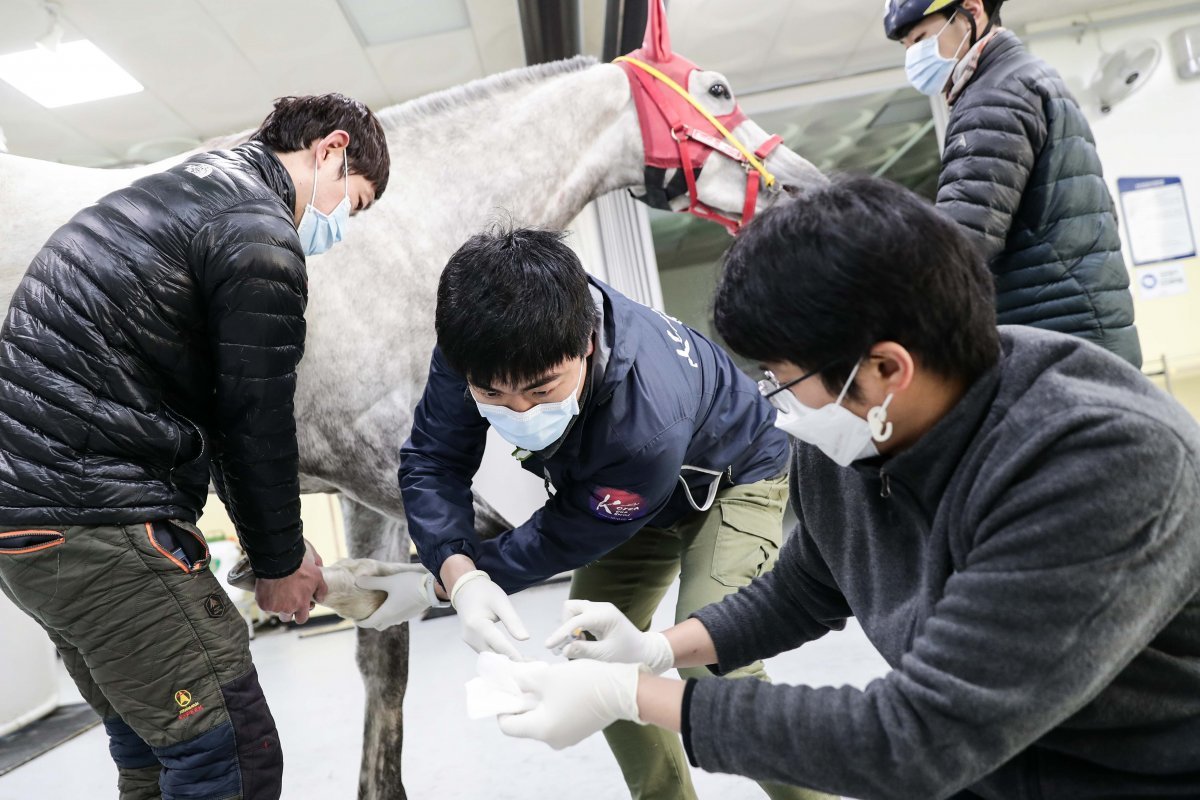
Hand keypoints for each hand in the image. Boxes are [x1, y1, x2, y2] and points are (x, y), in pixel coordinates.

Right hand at [255, 555, 327, 624]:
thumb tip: (320, 599)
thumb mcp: (317, 576)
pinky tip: (269, 589)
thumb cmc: (299, 568)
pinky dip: (266, 599)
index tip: (299, 606)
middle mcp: (288, 609)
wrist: (280, 562)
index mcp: (301, 604)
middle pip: (286, 618)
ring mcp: (274, 607)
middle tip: (287, 599)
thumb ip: (321, 590)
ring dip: (276, 604)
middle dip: (287, 611)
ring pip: (275, 611)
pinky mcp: (263, 603)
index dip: (301, 614)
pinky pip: (265, 605)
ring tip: (278, 591)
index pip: (301, 619)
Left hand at [355, 566, 433, 629]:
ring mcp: (404, 617)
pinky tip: (395, 603)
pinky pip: (398, 618)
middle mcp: (394, 619)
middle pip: (378, 625)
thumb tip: (357, 581)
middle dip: (371, 621)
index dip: (360, 622)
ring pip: (389, 622)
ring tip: (380, 607)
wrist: (432, 589)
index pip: (369, 623)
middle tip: (367, 612)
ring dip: (383, 618)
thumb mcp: (389, 581)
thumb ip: (373, 582)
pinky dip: (393, 614)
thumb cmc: (409, 585)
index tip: (355, 618)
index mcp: (386, 613)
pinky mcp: (412, 614)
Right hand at [451, 570, 528, 659]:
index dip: (514, 655)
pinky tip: (512, 657)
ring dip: (506, 661)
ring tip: (525, 663)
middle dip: (512, 662)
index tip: (528, 664)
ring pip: (490, 657)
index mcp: (478, 625)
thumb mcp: (502, 602)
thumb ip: (513, 621)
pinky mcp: (471, 643)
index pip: (499, 645)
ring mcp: (469, 641)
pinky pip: (486, 653)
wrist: (465, 589)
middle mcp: (471, 637)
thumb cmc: (485, 593)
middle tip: (531, 665)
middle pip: (493, 655)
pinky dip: (499, 656)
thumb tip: (525, 639)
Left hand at [496, 659, 643, 749]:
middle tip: (521, 677)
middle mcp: (553, 740)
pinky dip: (552, 703)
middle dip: (521, 698)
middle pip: (525, 721)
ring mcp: (567, 736)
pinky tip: (557, 684)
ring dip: (537, 699)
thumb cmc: (583, 683)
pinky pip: (557, 717)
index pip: (507, 725)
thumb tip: (510, 679)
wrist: (624, 690)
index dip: (502, 705)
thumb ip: (523, 679)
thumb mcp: (548, 676)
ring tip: (541, 676)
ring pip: (542, 717)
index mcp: (542, 730)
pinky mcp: (579, 730)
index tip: (504, 687)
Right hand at [547, 600, 673, 673]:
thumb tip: (564, 648)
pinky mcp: (598, 615)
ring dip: (569, 626)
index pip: (576, 620)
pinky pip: (579, 616)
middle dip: (565, 625)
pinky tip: (583, 642)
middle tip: (569, 644)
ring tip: (577, 644)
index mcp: (605, 615)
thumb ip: (584, 651)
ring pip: (573, 611)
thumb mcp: (606, 656)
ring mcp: (600, 610)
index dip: (561, 632)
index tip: (549, 646)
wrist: (645, 651)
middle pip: (571, 607)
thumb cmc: (629, 654)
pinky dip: (576, 628)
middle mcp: (601, 608)